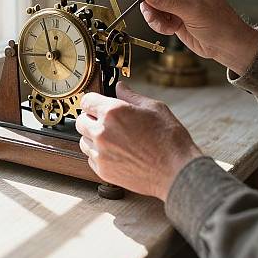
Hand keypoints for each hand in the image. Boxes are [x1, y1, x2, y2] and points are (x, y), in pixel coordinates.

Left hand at [75, 82, 201, 200]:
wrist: (176, 171)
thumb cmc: (169, 139)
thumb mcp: (154, 108)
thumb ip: (131, 96)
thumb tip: (120, 87)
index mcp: (113, 112)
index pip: (87, 100)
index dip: (93, 100)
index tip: (97, 103)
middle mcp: (102, 132)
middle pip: (81, 121)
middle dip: (91, 118)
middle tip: (107, 121)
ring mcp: (101, 153)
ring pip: (83, 140)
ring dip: (93, 137)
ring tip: (114, 138)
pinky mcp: (103, 171)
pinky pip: (90, 158)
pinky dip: (99, 154)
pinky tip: (116, 152)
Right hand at [134, 0, 257, 75]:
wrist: (226, 46)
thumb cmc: (220, 25)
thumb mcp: (193, 11)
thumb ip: (169, 1)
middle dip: (151, 3)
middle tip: (152, 15)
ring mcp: (177, 1)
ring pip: (152, 3)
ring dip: (154, 16)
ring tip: (165, 27)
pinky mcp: (173, 14)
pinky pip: (156, 15)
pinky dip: (158, 24)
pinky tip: (170, 30)